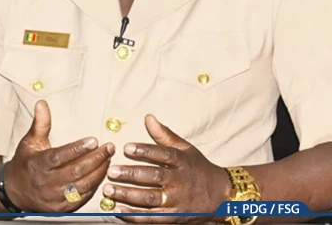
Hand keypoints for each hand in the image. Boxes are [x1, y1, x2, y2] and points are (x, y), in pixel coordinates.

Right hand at [5, 100, 115, 211]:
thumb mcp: (30, 142)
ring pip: (82, 185)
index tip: (93, 140)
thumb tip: (42, 103)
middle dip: (96, 159)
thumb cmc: (25, 163)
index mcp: (39, 164)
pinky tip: (101, 175)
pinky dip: (94, 186)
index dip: (78, 149)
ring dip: (98, 172)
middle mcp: (46, 182)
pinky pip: (82, 198)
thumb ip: (40, 123)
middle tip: (109, 148)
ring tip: (108, 159)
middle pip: (76, 171)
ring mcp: (54, 197)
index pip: (60, 156)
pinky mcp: (61, 208)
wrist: (15, 190)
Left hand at [104, 114, 230, 222]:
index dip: (145, 151)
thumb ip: (165, 135)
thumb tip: (148, 117)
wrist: (222, 196)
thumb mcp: (186, 150)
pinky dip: (135, 215)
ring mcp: (177, 201)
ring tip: (109, 190)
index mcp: (182, 162)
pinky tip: (119, 210)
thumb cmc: (198, 169)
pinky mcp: (174, 217)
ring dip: (128, 195)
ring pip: (151, 198)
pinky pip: (152, 218)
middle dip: (131, 174)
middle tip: (112, 171)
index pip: (163, 155)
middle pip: (154, 177)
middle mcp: (179, 181)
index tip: (126, 147)